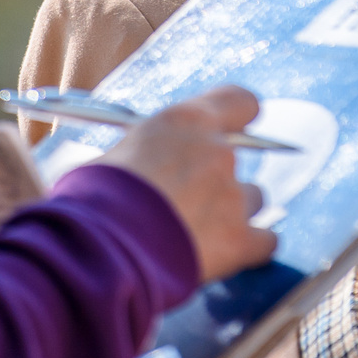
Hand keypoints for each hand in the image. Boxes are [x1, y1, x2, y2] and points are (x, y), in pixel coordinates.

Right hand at [102, 86, 280, 282]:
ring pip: (252, 200)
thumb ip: (147, 155)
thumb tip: (143, 171)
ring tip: (195, 232)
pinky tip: (223, 255)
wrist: (102, 249)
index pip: (239, 102)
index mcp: (188, 121)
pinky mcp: (239, 241)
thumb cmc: (93, 199)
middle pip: (235, 161)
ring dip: (231, 212)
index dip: (236, 117)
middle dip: (213, 179)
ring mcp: (233, 197)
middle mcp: (218, 153)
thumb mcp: (114, 156)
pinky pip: (264, 241)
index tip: (229, 129)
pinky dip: (249, 247)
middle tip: (183, 200)